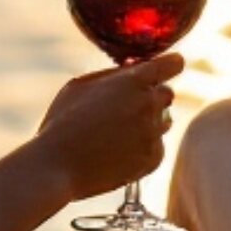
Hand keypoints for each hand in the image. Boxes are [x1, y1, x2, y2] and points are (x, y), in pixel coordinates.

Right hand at [36, 52, 183, 199]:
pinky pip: (157, 146)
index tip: (167, 68)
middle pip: (167, 93)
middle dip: (151, 96)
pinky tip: (116, 151)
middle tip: (124, 107)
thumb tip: (134, 67)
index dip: (170, 65)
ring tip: (115, 132)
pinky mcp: (153, 159)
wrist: (56, 166)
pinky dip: (143, 147)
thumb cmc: (62, 121)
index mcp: (134, 80)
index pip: (174, 64)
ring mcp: (153, 134)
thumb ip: (113, 74)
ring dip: (148, 122)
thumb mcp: (81, 85)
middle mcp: (150, 104)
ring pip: (164, 121)